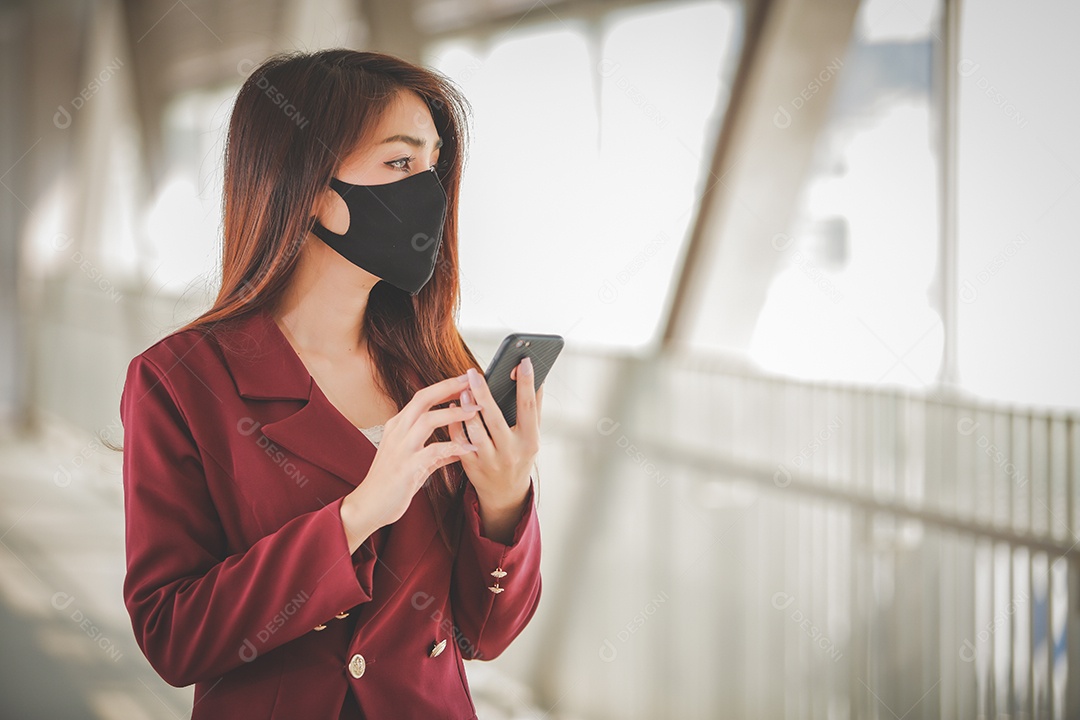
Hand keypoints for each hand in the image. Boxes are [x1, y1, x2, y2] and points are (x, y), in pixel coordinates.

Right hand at [339, 374, 481, 552]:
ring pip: (428, 420)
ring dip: (454, 413)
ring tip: (475, 410)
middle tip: (472, 382)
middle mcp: (398, 432)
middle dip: (449, 387)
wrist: (368, 506)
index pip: (422, 397)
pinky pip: (433, 451)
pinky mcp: (407, 467)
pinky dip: (453, 447)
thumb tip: (458, 447)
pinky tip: (469, 448)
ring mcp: (401, 448)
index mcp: (398, 426)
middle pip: (423, 399)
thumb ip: (437, 453)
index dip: (444, 386)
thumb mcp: (415, 462)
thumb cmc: (390, 483)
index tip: (465, 380)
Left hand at [447, 358, 544, 540]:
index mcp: (530, 441)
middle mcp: (511, 452)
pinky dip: (455, 423)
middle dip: (484, 394)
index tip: (523, 362)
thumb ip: (534, 408)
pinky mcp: (472, 466)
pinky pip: (459, 441)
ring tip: (463, 388)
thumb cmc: (520, 455)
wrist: (506, 493)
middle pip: (495, 419)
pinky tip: (454, 406)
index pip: (528, 408)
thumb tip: (537, 378)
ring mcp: (490, 461)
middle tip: (474, 373)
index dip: (527, 385)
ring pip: (474, 431)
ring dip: (466, 408)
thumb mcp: (531, 436)